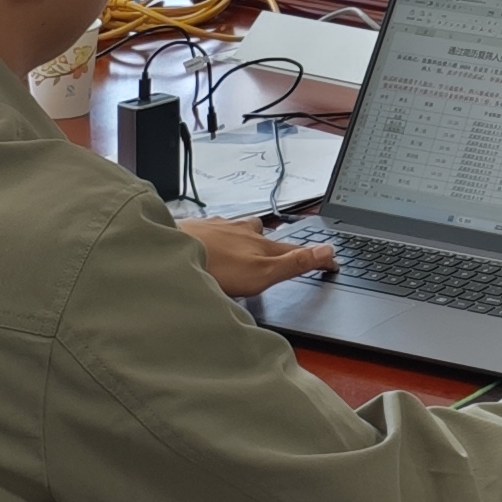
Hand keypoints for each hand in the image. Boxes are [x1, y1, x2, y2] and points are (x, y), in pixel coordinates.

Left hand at [188, 217, 337, 299]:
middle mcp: (243, 230)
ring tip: (239, 252)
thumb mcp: (262, 273)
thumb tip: (327, 251)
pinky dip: (216, 239)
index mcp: (261, 243)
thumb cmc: (216, 268)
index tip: (329, 261)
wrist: (171, 253)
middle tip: (274, 255)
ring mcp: (218, 227)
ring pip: (238, 230)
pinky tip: (209, 247)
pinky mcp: (196, 229)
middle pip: (264, 235)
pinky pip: (212, 231)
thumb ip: (295, 263)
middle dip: (272, 243)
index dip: (315, 256)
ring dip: (242, 238)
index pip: (296, 249)